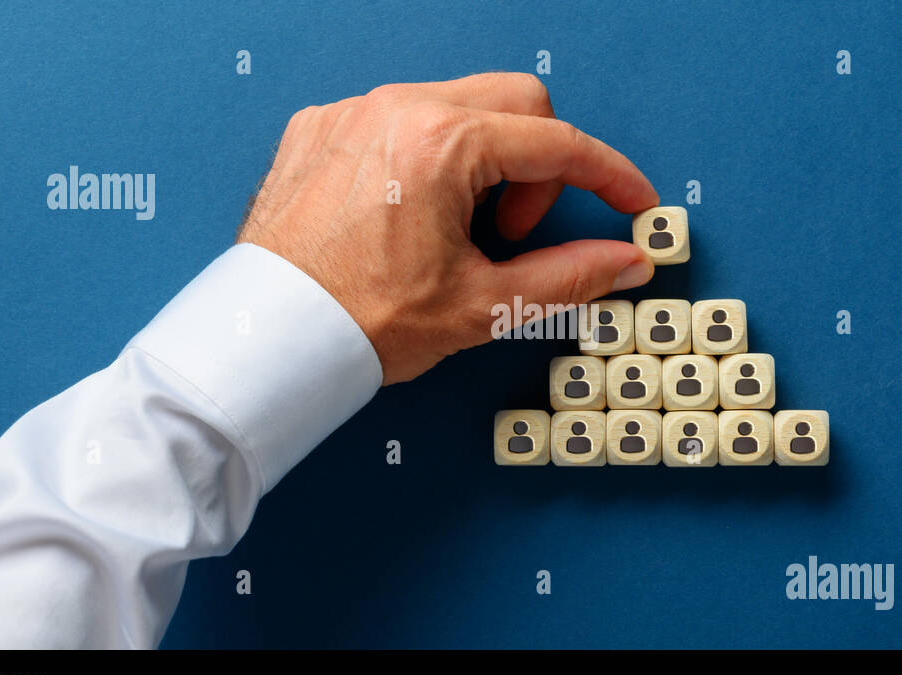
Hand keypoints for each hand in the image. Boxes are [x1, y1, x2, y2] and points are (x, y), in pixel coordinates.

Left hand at [237, 73, 658, 383]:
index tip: (633, 203)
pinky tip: (409, 217)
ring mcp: (352, 112)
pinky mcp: (320, 129)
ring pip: (457, 107)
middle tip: (515, 234)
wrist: (268, 342)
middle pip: (515, 104)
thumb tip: (624, 261)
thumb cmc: (360, 323)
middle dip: (539, 167)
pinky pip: (400, 120)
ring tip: (457, 233)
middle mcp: (396, 108)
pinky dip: (426, 159)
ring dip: (482, 163)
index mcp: (441, 143)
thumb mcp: (482, 305)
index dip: (610, 177)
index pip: (558, 144)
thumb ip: (568, 276)